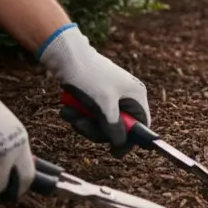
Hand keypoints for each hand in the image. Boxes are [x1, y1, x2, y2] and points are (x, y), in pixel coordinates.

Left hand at [38, 24, 149, 156]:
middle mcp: (127, 97)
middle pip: (118, 127)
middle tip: (81, 125)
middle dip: (96, 129)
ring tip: (69, 113)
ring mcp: (111, 97)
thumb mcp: (104, 105)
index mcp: (136, 96)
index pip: (141, 125)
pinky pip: (91, 115)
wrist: (65, 56)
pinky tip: (68, 109)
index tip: (114, 152)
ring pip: (101, 123)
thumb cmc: (88, 76)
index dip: (130, 140)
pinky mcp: (96, 97)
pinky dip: (79, 115)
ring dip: (83, 122)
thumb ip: (114, 127)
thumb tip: (121, 146)